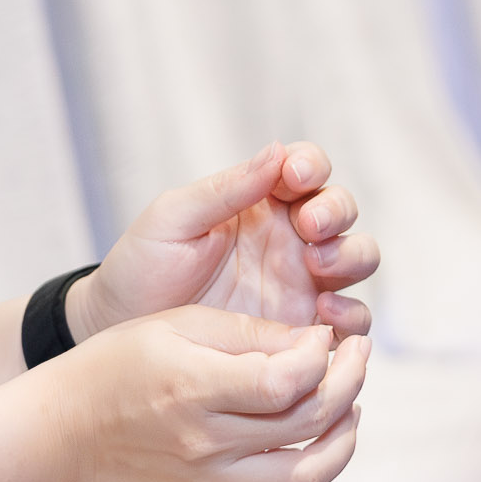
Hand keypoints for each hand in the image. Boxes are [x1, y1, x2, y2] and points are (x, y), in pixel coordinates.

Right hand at [51, 304, 369, 481]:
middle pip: (309, 422)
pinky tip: (313, 467)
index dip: (324, 356)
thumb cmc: (116, 366)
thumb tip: (315, 343)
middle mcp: (205, 443)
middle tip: (353, 359)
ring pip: (309, 478)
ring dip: (343, 442)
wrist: (64, 431)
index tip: (327, 338)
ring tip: (344, 413)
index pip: (288, 381)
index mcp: (194, 387)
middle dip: (348, 382)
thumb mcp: (175, 324)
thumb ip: (248, 331)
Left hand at [70, 144, 376, 342]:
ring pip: (357, 258)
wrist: (122, 330)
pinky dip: (352, 314)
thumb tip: (277, 150)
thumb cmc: (142, 268)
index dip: (311, 165)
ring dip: (350, 255)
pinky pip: (351, 320)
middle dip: (336, 211)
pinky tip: (323, 314)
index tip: (295, 175)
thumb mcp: (174, 219)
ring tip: (316, 267)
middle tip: (308, 225)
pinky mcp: (305, 329)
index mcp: (260, 202)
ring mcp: (302, 283)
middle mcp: (289, 238)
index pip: (307, 169)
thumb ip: (226, 188)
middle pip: (342, 211)